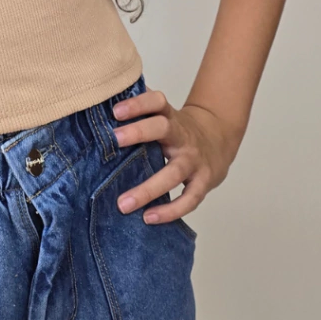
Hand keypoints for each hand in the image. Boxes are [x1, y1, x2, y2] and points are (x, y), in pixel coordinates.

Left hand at [110, 85, 242, 225]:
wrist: (218, 140)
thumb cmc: (178, 130)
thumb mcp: (163, 115)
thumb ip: (139, 113)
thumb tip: (102, 107)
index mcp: (170, 116)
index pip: (156, 101)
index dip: (137, 104)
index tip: (115, 111)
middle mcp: (182, 135)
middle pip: (163, 128)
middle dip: (139, 132)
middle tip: (114, 140)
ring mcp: (194, 160)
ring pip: (173, 172)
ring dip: (148, 189)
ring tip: (123, 204)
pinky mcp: (203, 182)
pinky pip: (189, 199)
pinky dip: (170, 211)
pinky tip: (149, 218)